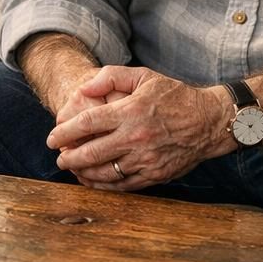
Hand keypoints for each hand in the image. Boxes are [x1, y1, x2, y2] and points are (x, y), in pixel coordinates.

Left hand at [45, 65, 230, 190]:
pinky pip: (122, 185)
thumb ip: (111, 77)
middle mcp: (135, 137)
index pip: (87, 124)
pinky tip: (92, 179)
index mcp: (130, 112)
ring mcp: (145, 159)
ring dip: (82, 172)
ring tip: (72, 168)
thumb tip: (83, 89)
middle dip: (68, 157)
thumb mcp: (144, 76)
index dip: (64, 132)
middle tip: (58, 157)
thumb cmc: (174, 96)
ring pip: (103, 173)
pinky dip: (103, 185)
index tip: (52, 138)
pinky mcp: (154, 175)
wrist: (209, 122)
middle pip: (90, 153)